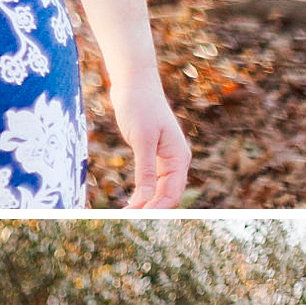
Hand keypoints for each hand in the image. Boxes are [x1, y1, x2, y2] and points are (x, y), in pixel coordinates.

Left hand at [111, 68, 189, 207]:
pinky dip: (141, 192)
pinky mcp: (150, 153)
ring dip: (145, 203)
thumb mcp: (142, 139)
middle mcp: (175, 160)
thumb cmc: (139, 106)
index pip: (172, 193)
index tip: (138, 219)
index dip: (156, 208)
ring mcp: (163, 158)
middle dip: (150, 209)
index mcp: (178, 158)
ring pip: (158, 189)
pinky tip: (131, 202)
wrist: (133, 83)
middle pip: (166, 194)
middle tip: (128, 221)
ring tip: (127, 215)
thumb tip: (146, 197)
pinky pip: (150, 179)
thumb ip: (145, 168)